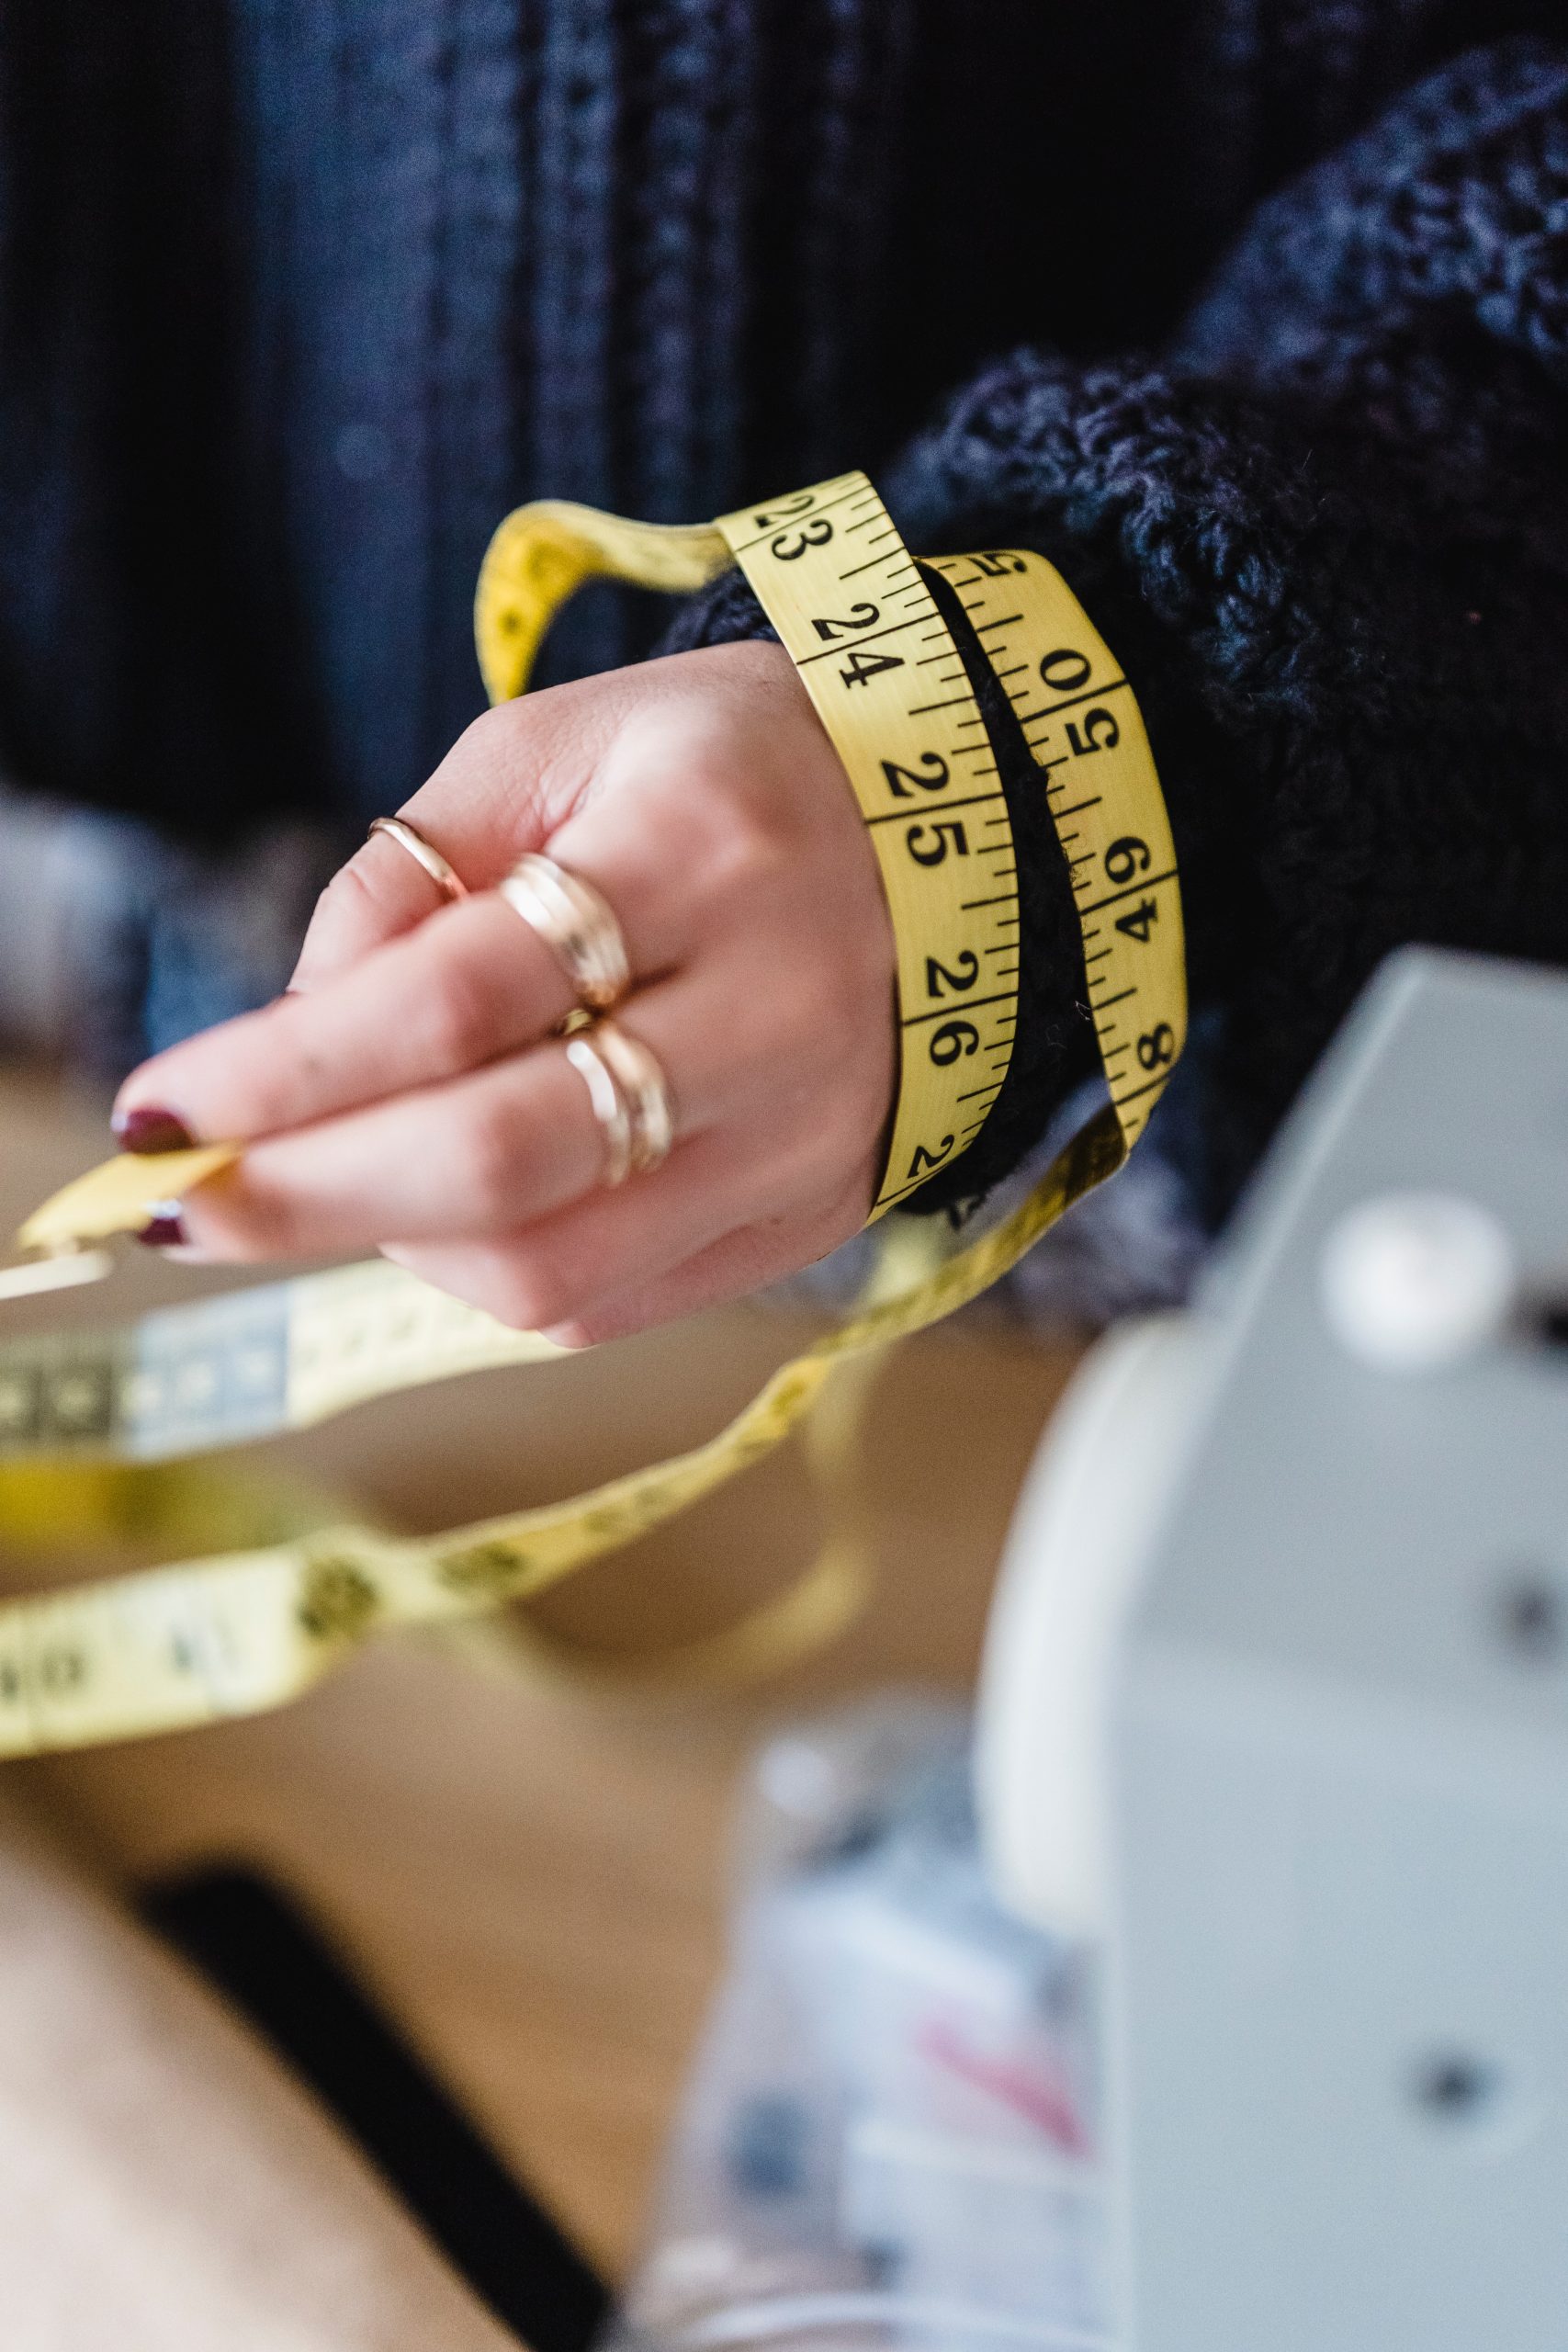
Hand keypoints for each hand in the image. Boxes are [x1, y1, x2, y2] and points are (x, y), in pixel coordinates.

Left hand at [112, 642, 895, 1341]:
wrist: (960, 830)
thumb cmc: (722, 772)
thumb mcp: (552, 749)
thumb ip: (408, 879)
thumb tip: (292, 1041)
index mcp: (702, 851)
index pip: (458, 999)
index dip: (287, 1072)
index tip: (161, 1108)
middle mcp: (775, 1012)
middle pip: (505, 1165)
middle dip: (310, 1198)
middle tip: (187, 1201)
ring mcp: (807, 1137)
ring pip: (558, 1271)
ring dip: (396, 1243)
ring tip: (337, 1177)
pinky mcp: (815, 1217)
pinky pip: (617, 1301)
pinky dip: (496, 1270)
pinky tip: (450, 1206)